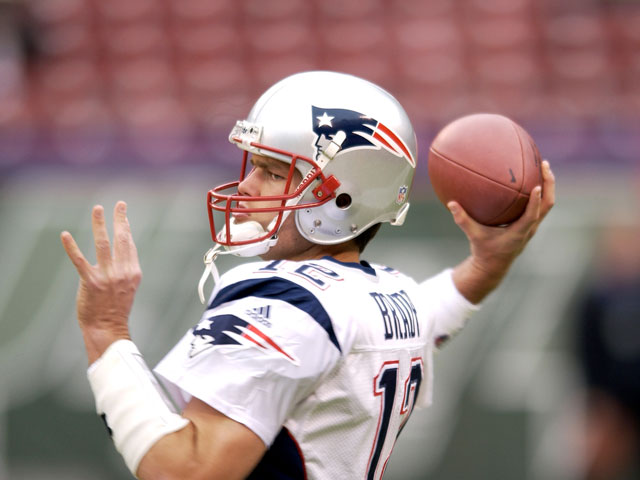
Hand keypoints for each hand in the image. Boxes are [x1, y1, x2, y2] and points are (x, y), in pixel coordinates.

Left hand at [61, 201, 141, 362]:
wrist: (107, 328)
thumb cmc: (116, 308)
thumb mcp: (128, 287)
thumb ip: (126, 268)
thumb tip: (122, 250)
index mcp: (133, 272)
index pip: (130, 243)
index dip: (126, 226)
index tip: (123, 213)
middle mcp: (123, 271)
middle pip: (121, 239)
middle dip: (120, 219)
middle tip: (118, 204)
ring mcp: (108, 276)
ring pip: (103, 244)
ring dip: (100, 224)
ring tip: (98, 209)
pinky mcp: (91, 282)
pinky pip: (80, 261)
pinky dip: (72, 247)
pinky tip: (65, 235)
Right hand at [449, 160, 555, 302]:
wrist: (494, 265)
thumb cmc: (484, 250)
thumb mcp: (473, 236)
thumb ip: (462, 220)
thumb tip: (451, 203)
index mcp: (519, 232)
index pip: (532, 215)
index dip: (536, 201)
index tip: (537, 186)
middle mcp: (530, 228)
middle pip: (548, 205)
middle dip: (549, 184)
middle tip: (544, 165)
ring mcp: (532, 226)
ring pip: (547, 204)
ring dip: (548, 186)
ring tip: (542, 166)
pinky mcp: (530, 224)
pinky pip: (539, 205)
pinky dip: (539, 192)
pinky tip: (530, 177)